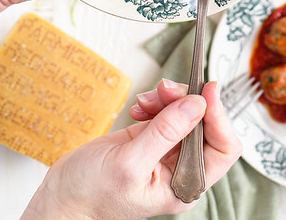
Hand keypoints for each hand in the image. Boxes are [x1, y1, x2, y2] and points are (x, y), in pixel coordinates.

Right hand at [22, 79, 241, 219]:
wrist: (62, 196)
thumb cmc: (91, 194)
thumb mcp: (129, 163)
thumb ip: (165, 132)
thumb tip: (197, 104)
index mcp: (184, 184)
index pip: (223, 148)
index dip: (220, 116)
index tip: (207, 89)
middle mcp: (180, 168)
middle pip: (205, 123)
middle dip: (188, 100)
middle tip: (165, 88)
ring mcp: (166, 151)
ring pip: (186, 111)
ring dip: (169, 98)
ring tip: (146, 99)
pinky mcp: (152, 137)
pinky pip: (167, 110)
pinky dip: (156, 101)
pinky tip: (139, 107)